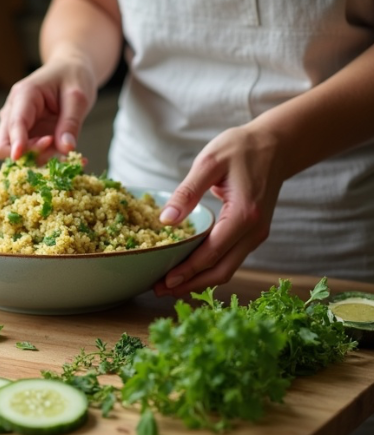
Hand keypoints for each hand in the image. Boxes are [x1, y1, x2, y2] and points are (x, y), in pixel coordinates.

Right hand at [0, 52, 97, 163]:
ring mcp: (19, 126)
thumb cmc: (73, 76)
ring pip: (17, 154)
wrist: (71, 70)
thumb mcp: (78, 97)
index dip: (16, 141)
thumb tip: (66, 149)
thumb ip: (71, 123)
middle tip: (53, 148)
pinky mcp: (28, 136)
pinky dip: (47, 158)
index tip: (19, 156)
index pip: (14, 123)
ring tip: (66, 150)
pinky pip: (31, 155)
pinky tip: (67, 154)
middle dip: (26, 154)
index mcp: (24, 95)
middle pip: (3, 144)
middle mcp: (14, 111)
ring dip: (39, 158)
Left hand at [153, 124, 284, 296]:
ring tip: (169, 285)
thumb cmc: (241, 149)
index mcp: (244, 214)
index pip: (212, 253)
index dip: (188, 270)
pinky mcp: (253, 234)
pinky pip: (230, 259)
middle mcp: (254, 231)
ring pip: (227, 269)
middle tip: (159, 289)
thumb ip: (187, 192)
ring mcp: (257, 235)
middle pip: (221, 270)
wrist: (276, 145)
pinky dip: (209, 269)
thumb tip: (165, 220)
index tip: (164, 281)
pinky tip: (188, 270)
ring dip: (199, 280)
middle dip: (190, 284)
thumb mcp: (209, 162)